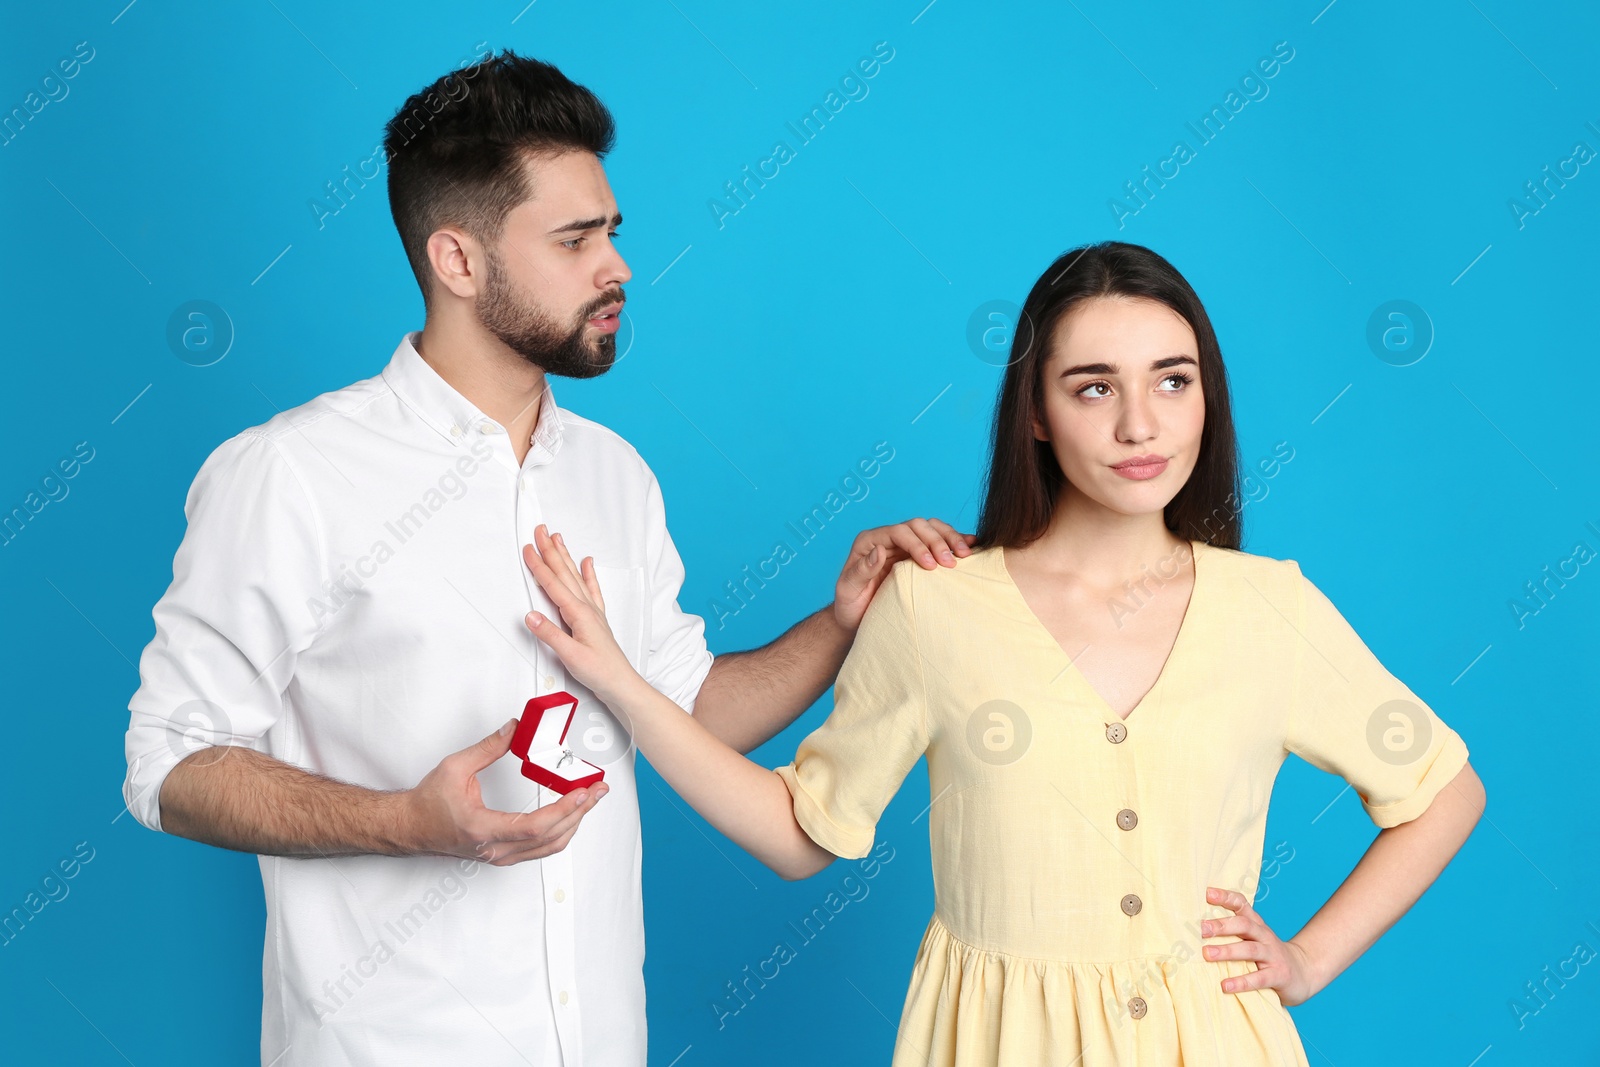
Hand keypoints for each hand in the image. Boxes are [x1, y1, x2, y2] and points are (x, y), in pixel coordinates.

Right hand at [402, 717, 607, 865]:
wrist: (409, 827)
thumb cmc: (426, 803)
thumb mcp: (455, 767)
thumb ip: (488, 748)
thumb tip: (513, 729)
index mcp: (483, 830)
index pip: (535, 826)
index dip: (564, 810)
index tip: (583, 793)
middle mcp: (495, 849)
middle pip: (550, 838)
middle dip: (580, 813)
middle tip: (598, 791)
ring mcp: (500, 856)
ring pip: (549, 847)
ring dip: (574, 823)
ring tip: (590, 801)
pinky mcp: (503, 855)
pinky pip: (540, 849)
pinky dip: (561, 831)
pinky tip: (570, 814)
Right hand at [521, 524, 636, 704]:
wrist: (621, 682)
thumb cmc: (599, 671)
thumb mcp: (570, 656)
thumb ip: (550, 634)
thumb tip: (530, 615)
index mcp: (578, 613)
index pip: (553, 585)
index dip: (538, 566)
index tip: (527, 548)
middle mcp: (586, 607)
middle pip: (564, 573)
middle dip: (551, 550)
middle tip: (540, 530)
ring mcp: (592, 611)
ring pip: (575, 576)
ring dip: (565, 556)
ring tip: (558, 538)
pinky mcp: (596, 618)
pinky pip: (591, 589)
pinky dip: (588, 574)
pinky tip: (587, 562)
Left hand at [833, 518, 975, 629]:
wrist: (857, 619)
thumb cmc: (850, 607)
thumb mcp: (848, 591)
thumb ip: (861, 571)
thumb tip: (879, 551)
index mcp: (869, 541)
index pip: (898, 532)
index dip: (917, 544)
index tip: (930, 566)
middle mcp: (887, 539)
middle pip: (917, 526)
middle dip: (937, 541)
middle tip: (951, 563)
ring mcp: (904, 545)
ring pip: (931, 528)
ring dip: (949, 537)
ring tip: (964, 555)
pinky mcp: (917, 554)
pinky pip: (938, 539)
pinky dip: (955, 540)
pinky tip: (970, 546)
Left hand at [1200, 886, 1321, 1005]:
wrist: (1304, 972)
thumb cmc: (1267, 955)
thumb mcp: (1252, 939)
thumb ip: (1232, 933)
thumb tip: (1193, 929)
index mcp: (1256, 924)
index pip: (1242, 904)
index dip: (1226, 897)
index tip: (1207, 893)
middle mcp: (1264, 936)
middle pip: (1244, 925)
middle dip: (1222, 925)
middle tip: (1201, 929)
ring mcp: (1273, 955)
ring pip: (1250, 949)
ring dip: (1228, 951)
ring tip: (1207, 954)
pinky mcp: (1279, 975)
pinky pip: (1259, 978)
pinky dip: (1242, 982)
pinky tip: (1225, 986)